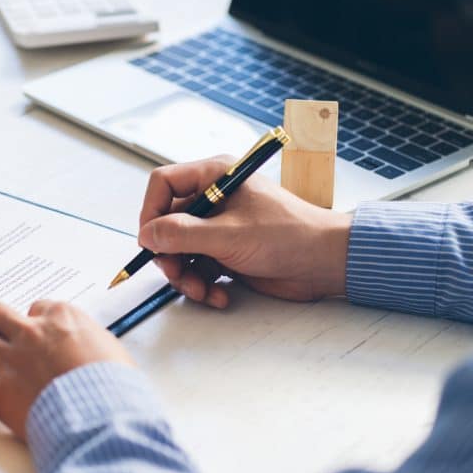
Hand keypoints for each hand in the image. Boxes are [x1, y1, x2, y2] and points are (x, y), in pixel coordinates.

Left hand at [0, 300, 133, 440]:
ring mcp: (12, 361)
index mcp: (63, 319)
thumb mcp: (112, 353)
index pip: (38, 308)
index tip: (33, 331)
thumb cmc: (117, 391)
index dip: (33, 321)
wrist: (106, 420)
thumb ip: (89, 343)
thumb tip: (86, 350)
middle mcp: (33, 333)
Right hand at [138, 156, 352, 306]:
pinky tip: (219, 295)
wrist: (327, 263)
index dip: (151, 212)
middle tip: (176, 274)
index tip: (150, 241)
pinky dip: (203, 285)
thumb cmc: (288, 235)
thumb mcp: (228, 235)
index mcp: (215, 177)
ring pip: (180, 251)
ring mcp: (219, 227)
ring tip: (201, 291)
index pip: (163, 185)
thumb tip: (146, 235)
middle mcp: (214, 199)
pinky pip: (198, 268)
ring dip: (185, 276)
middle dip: (169, 254)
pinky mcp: (227, 252)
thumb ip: (182, 235)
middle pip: (167, 224)